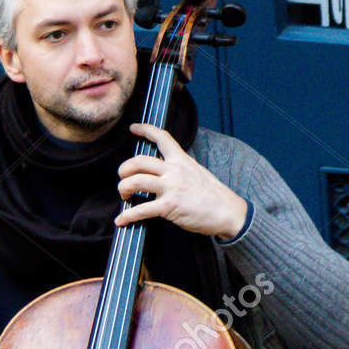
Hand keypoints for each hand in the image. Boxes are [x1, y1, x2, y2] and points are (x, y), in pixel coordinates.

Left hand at [115, 122, 247, 238]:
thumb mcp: (197, 172)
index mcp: (181, 160)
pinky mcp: (169, 206)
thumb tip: (163, 172)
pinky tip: (121, 220)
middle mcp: (174, 171)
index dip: (145, 129)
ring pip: (136, 181)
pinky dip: (128, 216)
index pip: (162, 137)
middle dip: (124, 169)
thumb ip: (179, 169)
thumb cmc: (214, 196)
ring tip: (124, 196)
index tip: (133, 128)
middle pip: (139, 161)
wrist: (227, 212)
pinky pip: (141, 209)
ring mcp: (171, 188)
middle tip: (123, 178)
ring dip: (123, 188)